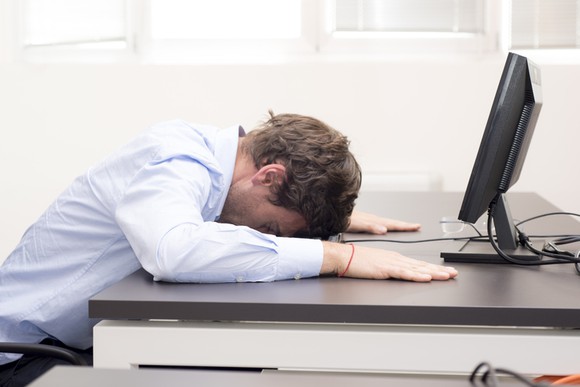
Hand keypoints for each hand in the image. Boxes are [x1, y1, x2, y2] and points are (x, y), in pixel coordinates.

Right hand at [321, 242, 457, 281]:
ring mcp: (391, 263)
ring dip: (433, 272)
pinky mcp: (385, 268)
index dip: (432, 268)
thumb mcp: (375, 264)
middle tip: (453, 273)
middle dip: (438, 269)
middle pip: (421, 265)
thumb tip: (395, 273)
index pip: (417, 264)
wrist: (343, 256)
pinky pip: (404, 273)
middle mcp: (396, 258)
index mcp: (394, 257)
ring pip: (417, 269)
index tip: (444, 271)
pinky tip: (426, 277)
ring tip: (446, 276)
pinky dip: (416, 275)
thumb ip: (386, 268)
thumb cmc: (355, 261)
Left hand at [347, 210, 420, 234]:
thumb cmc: (342, 219)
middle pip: (392, 222)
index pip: (393, 224)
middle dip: (404, 225)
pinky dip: (386, 225)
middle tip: (416, 226)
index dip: (405, 226)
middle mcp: (373, 219)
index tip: (417, 226)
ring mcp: (369, 219)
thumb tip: (384, 229)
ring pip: (387, 222)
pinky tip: (384, 228)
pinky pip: (380, 223)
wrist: (332, 212)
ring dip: (396, 225)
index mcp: (374, 221)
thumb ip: (370, 226)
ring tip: (405, 226)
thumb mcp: (357, 224)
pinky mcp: (364, 221)